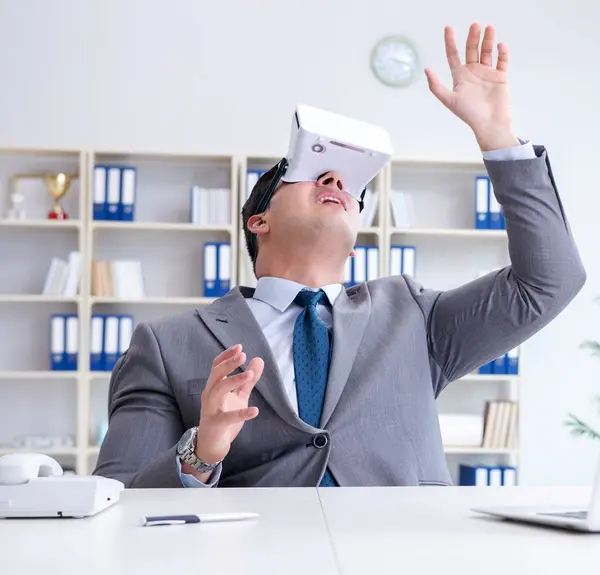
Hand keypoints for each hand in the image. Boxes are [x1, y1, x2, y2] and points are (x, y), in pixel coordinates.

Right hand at [193, 344, 263, 468]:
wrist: (211, 445)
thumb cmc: (224, 417)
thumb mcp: (239, 397)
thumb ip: (248, 380)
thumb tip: (259, 360)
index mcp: (214, 387)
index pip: (216, 366)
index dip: (227, 356)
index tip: (239, 347)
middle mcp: (209, 395)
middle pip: (216, 375)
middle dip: (228, 363)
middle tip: (243, 354)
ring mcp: (210, 410)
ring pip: (218, 391)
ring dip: (233, 381)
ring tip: (249, 374)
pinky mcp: (215, 425)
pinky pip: (227, 418)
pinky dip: (241, 414)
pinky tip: (255, 410)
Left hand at [425, 23, 519, 150]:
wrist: (489, 124)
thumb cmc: (469, 114)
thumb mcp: (448, 100)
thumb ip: (436, 86)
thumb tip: (426, 70)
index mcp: (460, 77)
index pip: (453, 55)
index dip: (450, 42)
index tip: (448, 28)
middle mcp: (473, 72)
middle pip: (471, 50)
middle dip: (472, 37)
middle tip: (475, 25)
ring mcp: (487, 73)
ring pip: (487, 52)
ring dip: (488, 40)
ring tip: (489, 28)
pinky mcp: (500, 77)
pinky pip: (502, 61)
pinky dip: (502, 53)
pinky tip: (500, 46)